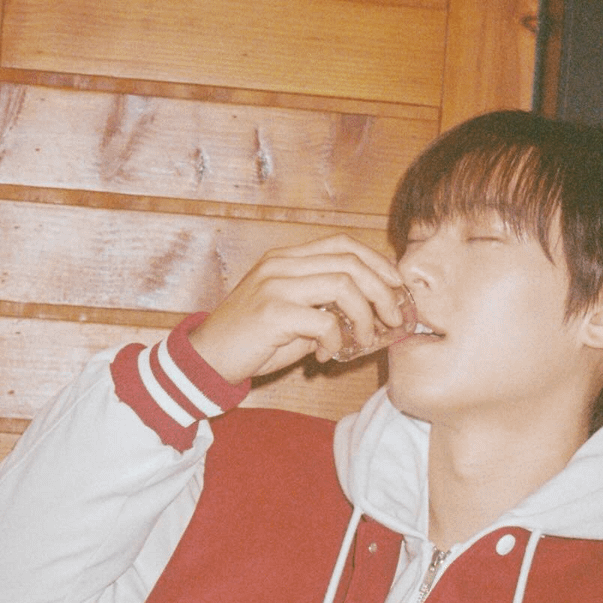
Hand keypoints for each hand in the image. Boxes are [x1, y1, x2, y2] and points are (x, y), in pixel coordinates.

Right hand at [188, 235, 408, 381]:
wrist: (206, 358)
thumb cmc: (251, 340)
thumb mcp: (291, 316)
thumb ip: (325, 308)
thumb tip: (372, 317)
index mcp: (286, 259)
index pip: (343, 243)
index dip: (377, 262)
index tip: (396, 287)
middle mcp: (281, 265)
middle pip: (351, 261)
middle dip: (383, 290)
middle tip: (394, 318)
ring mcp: (275, 286)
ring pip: (344, 285)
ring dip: (366, 316)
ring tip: (365, 339)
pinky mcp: (272, 313)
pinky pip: (324, 321)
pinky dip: (336, 340)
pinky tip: (328, 354)